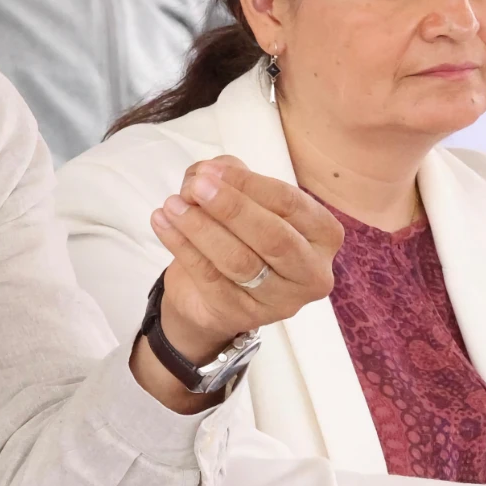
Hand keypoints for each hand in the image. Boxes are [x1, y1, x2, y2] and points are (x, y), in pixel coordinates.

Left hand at [151, 156, 342, 362]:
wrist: (214, 292)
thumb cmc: (240, 234)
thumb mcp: (242, 198)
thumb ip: (231, 177)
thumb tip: (207, 173)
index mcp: (323, 235)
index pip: (291, 203)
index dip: (248, 183)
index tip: (211, 170)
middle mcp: (311, 272)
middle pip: (273, 237)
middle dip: (231, 208)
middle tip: (196, 187)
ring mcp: (279, 300)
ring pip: (239, 260)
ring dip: (200, 228)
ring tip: (171, 204)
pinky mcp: (242, 315)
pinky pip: (210, 278)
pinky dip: (182, 247)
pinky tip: (162, 223)